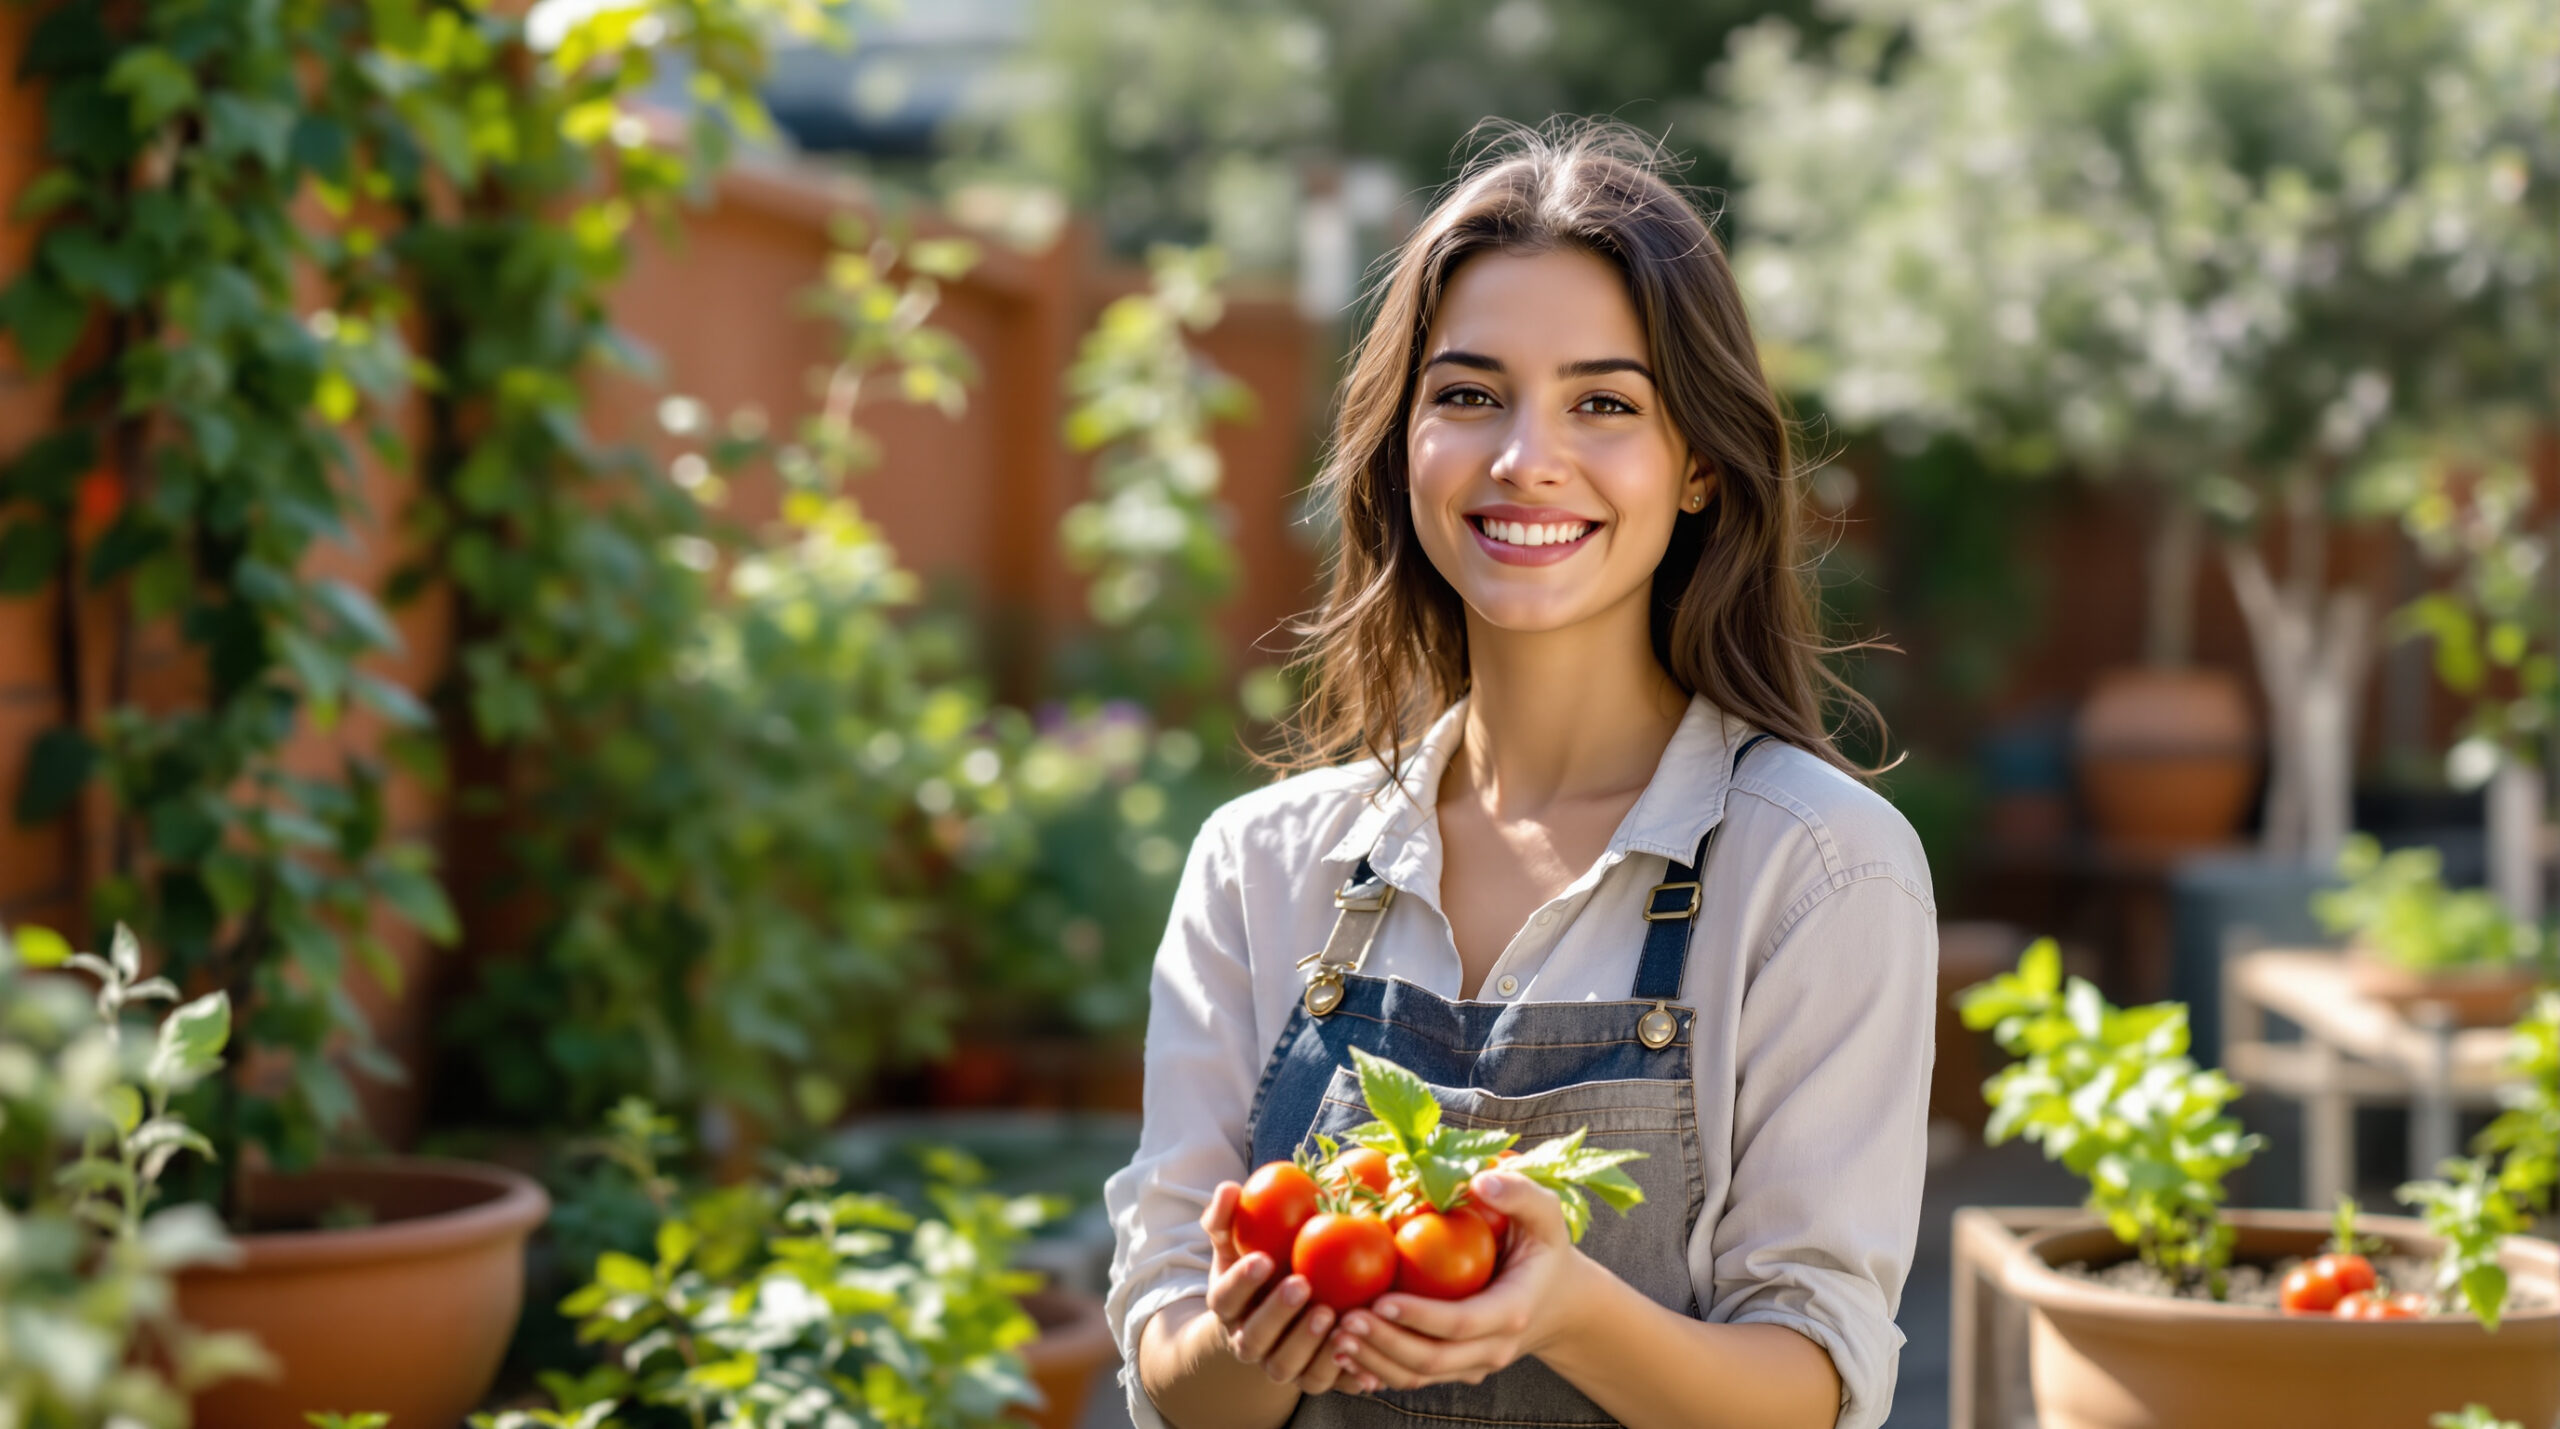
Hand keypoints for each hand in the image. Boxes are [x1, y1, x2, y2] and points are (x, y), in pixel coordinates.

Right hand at [1200, 1180, 1378, 1394]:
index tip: (1263, 1258)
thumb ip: (1230, 1216)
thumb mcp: (1242, 1238)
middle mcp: (1247, 1342)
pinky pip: (1323, 1381)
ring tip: (1331, 1313)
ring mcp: (1277, 1365)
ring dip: (1307, 1343)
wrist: (1279, 1310)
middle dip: (1277, 1314)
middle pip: (1254, 1338)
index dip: (1241, 1281)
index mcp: (1228, 1306)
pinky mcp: (1309, 1378)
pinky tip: (1361, 1347)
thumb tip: (1229, 1188)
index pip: (1225, 1296)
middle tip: (1303, 1284)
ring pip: (1285, 1367)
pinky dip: (1341, 1369)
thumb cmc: (1264, 1260)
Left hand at [1330, 1171, 1591, 1390]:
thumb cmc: (1544, 1249)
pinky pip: (1413, 1378)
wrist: (1560, 1302)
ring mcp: (1473, 1364)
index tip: (1379, 1300)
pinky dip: (1378, 1370)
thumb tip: (1479, 1181)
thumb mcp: (1546, 1215)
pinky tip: (1345, 1354)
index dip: (1419, 1316)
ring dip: (1374, 1361)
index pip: (1460, 1323)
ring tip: (1335, 1336)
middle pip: (1432, 1359)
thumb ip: (1520, 1193)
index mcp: (1512, 1312)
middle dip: (1384, 1343)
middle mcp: (1493, 1348)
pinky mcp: (1456, 1368)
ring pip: (1418, 1376)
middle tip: (1343, 1320)